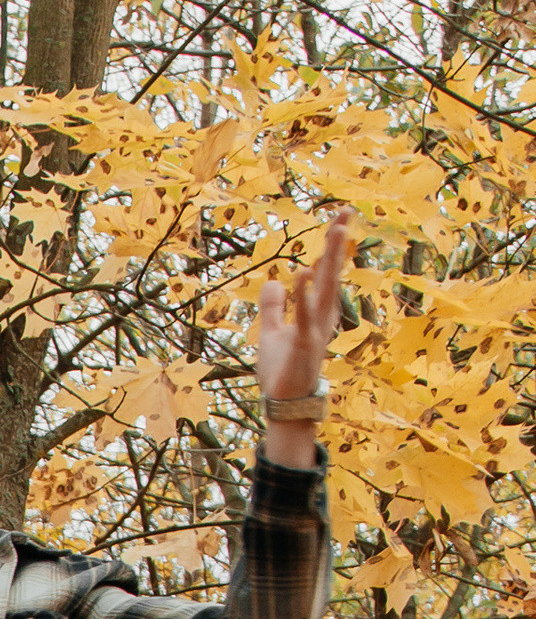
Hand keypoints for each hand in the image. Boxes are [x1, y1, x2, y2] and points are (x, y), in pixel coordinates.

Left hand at [254, 207, 354, 460]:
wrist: (285, 404)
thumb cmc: (283, 370)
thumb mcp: (273, 333)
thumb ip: (274, 307)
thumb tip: (273, 281)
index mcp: (317, 313)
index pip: (326, 273)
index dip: (332, 247)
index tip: (339, 218)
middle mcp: (323, 318)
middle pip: (332, 275)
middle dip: (337, 245)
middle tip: (345, 214)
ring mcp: (315, 331)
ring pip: (325, 290)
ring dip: (330, 261)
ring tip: (335, 232)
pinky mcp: (303, 345)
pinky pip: (304, 316)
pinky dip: (303, 295)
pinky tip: (302, 273)